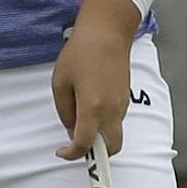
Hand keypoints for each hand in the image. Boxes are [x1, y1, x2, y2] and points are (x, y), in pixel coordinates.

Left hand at [53, 0, 139, 160]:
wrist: (106, 33)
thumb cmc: (80, 54)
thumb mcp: (60, 82)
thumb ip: (64, 110)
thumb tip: (71, 128)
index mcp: (93, 108)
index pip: (85, 144)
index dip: (72, 154)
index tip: (62, 152)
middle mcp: (112, 111)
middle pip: (111, 148)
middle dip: (95, 153)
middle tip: (76, 144)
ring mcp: (122, 105)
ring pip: (113, 132)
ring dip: (98, 133)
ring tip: (77, 110)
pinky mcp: (126, 98)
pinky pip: (115, 119)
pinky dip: (103, 121)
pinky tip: (88, 102)